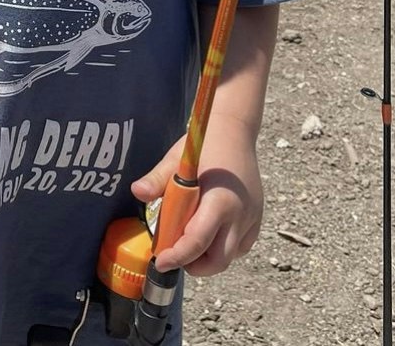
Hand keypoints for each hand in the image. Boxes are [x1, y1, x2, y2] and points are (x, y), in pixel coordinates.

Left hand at [131, 119, 263, 276]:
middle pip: (218, 260)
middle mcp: (241, 214)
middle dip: (194, 264)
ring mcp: (252, 217)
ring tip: (190, 235)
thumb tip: (137, 192)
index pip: (198, 241)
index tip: (161, 261)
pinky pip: (240, 246)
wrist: (235, 130)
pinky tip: (209, 229)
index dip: (177, 257)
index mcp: (219, 200)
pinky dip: (223, 246)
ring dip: (209, 256)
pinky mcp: (257, 218)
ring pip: (230, 256)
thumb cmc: (204, 145)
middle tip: (174, 251)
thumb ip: (157, 179)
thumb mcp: (177, 159)